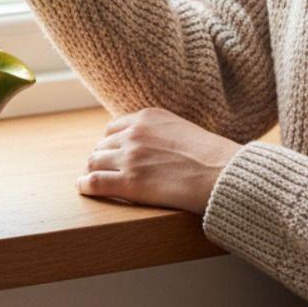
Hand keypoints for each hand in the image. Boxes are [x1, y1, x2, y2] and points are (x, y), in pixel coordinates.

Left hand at [78, 107, 240, 214]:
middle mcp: (134, 134)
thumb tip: (154, 144)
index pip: (113, 128)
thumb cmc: (214, 157)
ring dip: (91, 170)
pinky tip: (83, 188)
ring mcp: (130, 158)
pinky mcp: (130, 183)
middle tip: (100, 169)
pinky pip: (95, 182)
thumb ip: (161, 132)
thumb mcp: (183, 130)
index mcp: (147, 118)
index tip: (110, 152)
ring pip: (94, 161)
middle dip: (101, 157)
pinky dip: (85, 185)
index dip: (110, 142)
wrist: (224, 174)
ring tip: (89, 179)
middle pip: (102, 145)